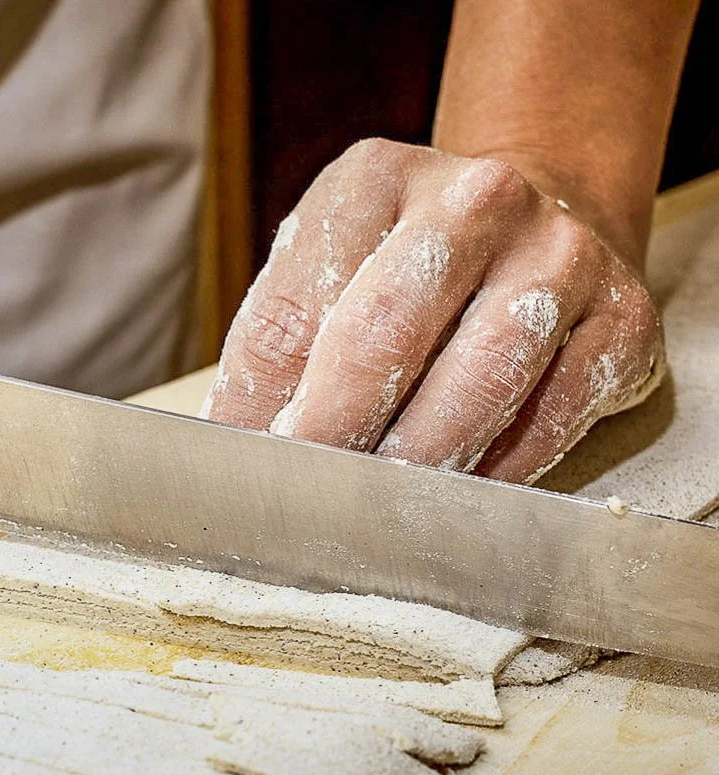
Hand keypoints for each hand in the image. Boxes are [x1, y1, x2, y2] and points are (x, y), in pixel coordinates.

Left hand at [202, 141, 663, 482]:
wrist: (541, 221)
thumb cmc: (410, 263)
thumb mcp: (330, 270)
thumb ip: (282, 345)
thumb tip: (238, 440)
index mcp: (376, 180)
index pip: (294, 308)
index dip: (258, 403)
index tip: (246, 467)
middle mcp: (478, 201)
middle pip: (385, 332)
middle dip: (334, 431)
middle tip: (305, 496)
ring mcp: (560, 256)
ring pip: (479, 380)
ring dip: (417, 461)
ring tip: (374, 509)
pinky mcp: (621, 319)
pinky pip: (550, 418)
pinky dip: (494, 470)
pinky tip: (455, 493)